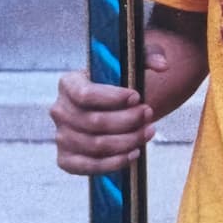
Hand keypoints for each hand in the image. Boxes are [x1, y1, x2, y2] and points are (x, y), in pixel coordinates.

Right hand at [51, 43, 168, 174]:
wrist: (114, 105)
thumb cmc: (122, 81)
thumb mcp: (134, 61)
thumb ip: (149, 55)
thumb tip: (162, 65)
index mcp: (69, 83)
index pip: (85, 94)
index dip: (112, 98)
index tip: (137, 97)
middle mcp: (60, 110)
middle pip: (94, 122)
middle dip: (127, 120)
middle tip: (149, 114)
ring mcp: (61, 136)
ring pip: (95, 145)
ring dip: (127, 141)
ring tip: (149, 131)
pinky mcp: (67, 158)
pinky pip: (88, 166)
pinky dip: (113, 163)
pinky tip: (134, 153)